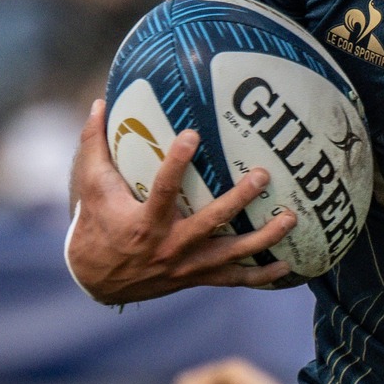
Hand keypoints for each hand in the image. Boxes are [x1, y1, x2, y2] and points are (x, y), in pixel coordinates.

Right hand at [66, 99, 294, 302]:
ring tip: (291, 218)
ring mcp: (187, 266)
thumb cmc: (96, 226)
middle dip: (239, 199)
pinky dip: (261, 276)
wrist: (97, 280)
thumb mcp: (92, 187)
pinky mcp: (197, 279)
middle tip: (262, 175)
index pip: (163, 189)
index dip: (178, 162)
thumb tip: (98, 102)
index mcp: (145, 222)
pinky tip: (286, 266)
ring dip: (264, 238)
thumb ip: (94, 144)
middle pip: (211, 223)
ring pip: (232, 254)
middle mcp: (170, 246)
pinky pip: (234, 280)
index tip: (193, 134)